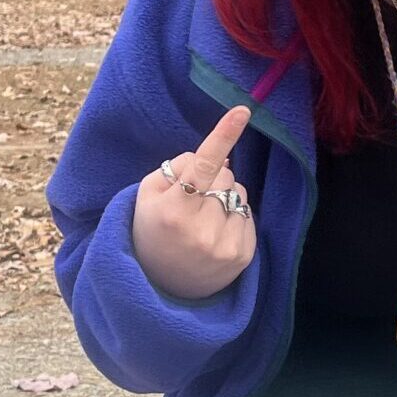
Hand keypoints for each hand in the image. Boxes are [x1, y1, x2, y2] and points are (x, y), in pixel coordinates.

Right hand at [131, 105, 257, 300]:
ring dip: (224, 196)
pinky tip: (215, 233)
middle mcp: (202, 230)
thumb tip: (223, 158)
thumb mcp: (149, 194)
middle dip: (211, 179)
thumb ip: (180, 167)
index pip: (203, 166)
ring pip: (239, 192)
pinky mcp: (243, 256)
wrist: (162, 286)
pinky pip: (248, 213)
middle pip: (224, 175)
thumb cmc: (152, 229)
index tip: (243, 110)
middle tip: (191, 201)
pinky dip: (234, 215)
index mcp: (174, 211)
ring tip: (203, 219)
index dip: (223, 135)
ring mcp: (225, 246)